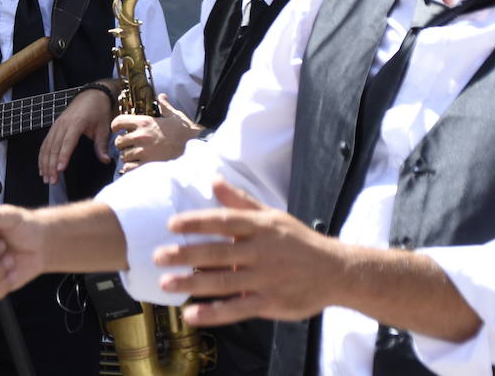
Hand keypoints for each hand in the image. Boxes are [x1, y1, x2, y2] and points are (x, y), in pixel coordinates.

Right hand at [38, 88, 113, 184]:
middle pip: (54, 147)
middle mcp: (63, 124)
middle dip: (51, 165)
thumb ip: (102, 145)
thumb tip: (106, 160)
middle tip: (52, 181)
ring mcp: (56, 125)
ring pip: (47, 146)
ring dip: (45, 163)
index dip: (63, 156)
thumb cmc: (98, 110)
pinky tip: (42, 167)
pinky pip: (46, 143)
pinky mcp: (54, 127)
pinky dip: (42, 156)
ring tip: (46, 178)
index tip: (60, 169)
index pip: (67, 142)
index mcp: (76, 123)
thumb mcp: (103, 127)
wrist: (92, 94)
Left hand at [112, 94, 201, 169]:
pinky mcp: (148, 165)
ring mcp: (143, 152)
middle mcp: (141, 136)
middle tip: (130, 146)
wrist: (197, 149)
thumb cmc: (186, 132)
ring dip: (128, 157)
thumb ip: (165, 106)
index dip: (116, 126)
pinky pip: (129, 168)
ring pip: (123, 156)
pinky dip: (131, 168)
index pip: (119, 121)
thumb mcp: (175, 116)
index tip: (118, 130)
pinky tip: (138, 166)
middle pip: (119, 142)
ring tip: (135, 157)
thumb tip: (161, 97)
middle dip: (123, 144)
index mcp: (145, 122)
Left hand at [153, 179, 344, 326]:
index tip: (172, 224)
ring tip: (166, 284)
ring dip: (192, 284)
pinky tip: (191, 314)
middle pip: (217, 253)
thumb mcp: (271, 216)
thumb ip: (239, 202)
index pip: (223, 221)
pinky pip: (237, 309)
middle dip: (185, 255)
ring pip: (223, 282)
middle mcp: (260, 251)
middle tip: (157, 257)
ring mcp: (265, 278)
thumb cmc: (298, 242)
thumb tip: (214, 179)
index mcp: (260, 227)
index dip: (196, 222)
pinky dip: (213, 313)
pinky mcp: (270, 302)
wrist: (336, 271)